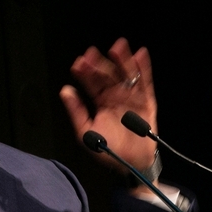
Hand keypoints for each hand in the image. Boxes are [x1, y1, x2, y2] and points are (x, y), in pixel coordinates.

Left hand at [59, 37, 157, 172]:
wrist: (130, 165)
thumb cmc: (108, 150)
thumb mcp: (86, 132)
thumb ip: (76, 111)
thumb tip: (65, 90)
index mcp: (101, 102)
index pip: (92, 84)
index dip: (86, 73)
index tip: (79, 63)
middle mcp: (116, 98)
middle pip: (109, 76)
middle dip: (101, 64)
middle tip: (92, 52)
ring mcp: (132, 99)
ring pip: (127, 76)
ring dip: (123, 61)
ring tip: (118, 46)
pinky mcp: (147, 103)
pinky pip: (145, 84)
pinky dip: (144, 70)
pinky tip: (140, 55)